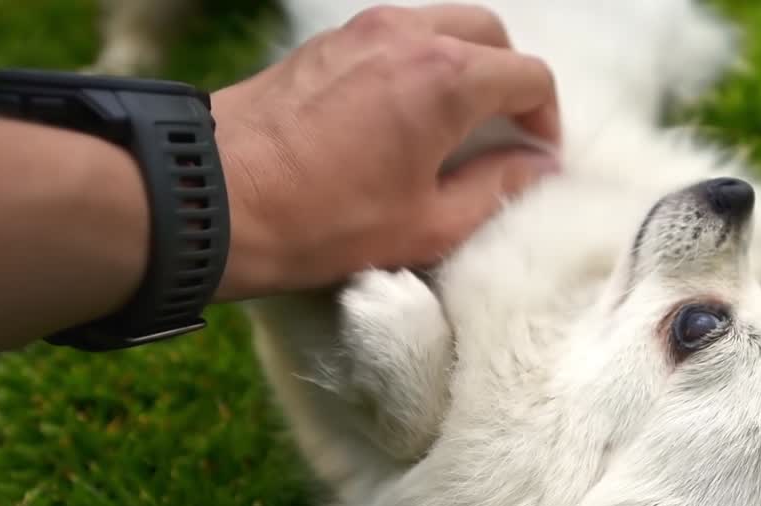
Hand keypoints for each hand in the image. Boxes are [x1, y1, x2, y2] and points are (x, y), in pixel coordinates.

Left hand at [209, 4, 560, 301]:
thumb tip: (537, 168)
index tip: (535, 159)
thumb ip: (497, 189)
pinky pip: (397, 35)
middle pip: (490, 36)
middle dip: (510, 80)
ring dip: (465, 66)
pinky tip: (406, 115)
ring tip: (458, 125)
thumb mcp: (428, 225)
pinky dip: (420, 63)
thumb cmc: (323, 221)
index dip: (546, 120)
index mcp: (447, 79)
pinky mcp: (326, 44)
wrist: (214, 198)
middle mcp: (409, 36)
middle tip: (506, 134)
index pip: (529, 77)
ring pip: (442, 26)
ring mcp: (362, 32)